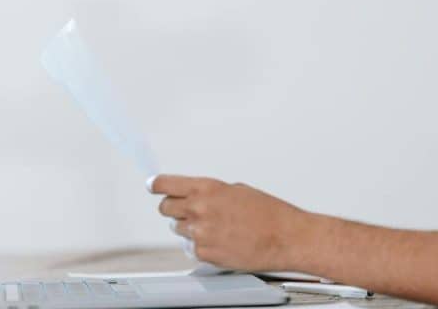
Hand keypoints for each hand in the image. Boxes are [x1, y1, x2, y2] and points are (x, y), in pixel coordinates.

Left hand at [150, 174, 317, 271]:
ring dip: (191, 227)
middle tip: (190, 209)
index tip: (153, 184)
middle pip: (166, 207)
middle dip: (175, 207)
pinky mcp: (204, 253)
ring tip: (216, 227)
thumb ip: (212, 193)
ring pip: (178, 228)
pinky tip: (222, 240)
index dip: (157, 184)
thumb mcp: (239, 191)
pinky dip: (202, 244)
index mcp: (208, 188)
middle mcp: (200, 209)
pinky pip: (192, 247)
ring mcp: (200, 232)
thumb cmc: (269, 213)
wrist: (285, 237)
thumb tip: (196, 196)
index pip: (166, 184)